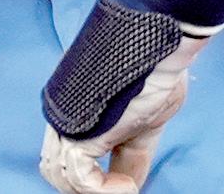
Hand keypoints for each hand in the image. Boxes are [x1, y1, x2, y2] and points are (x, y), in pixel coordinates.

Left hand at [39, 11, 208, 192]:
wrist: (160, 45)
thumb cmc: (161, 69)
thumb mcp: (151, 118)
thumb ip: (133, 146)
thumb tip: (130, 180)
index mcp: (88, 113)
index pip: (79, 159)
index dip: (104, 183)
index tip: (129, 188)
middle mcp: (71, 116)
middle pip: (62, 168)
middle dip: (93, 185)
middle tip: (125, 187)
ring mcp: (70, 121)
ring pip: (65, 176)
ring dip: (100, 190)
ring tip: (127, 187)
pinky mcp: (76, 128)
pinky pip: (80, 178)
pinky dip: (104, 190)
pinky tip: (127, 187)